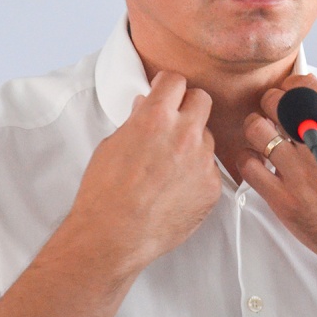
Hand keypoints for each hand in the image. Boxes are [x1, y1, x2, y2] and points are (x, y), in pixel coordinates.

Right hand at [64, 71, 220, 277]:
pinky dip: (197, 172)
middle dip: (188, 105)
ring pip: (207, 136)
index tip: (166, 92)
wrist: (113, 236)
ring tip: (170, 165)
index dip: (168, 86)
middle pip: (202, 99)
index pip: (176, 80)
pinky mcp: (212, 185)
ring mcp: (202, 160)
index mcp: (156, 118)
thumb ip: (136, 120)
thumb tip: (147, 105)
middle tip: (175, 120)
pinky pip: (210, 168)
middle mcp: (185, 134)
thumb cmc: (105, 193)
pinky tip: (176, 187)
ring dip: (193, 142)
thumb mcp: (112, 145)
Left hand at [237, 74, 316, 282]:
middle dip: (270, 105)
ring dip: (256, 130)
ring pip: (256, 130)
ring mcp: (300, 174)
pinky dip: (248, 160)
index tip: (288, 95)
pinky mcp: (285, 201)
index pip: (302, 86)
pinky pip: (249, 168)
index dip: (290, 87)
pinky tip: (259, 164)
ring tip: (264, 139)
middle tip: (273, 115)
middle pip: (274, 103)